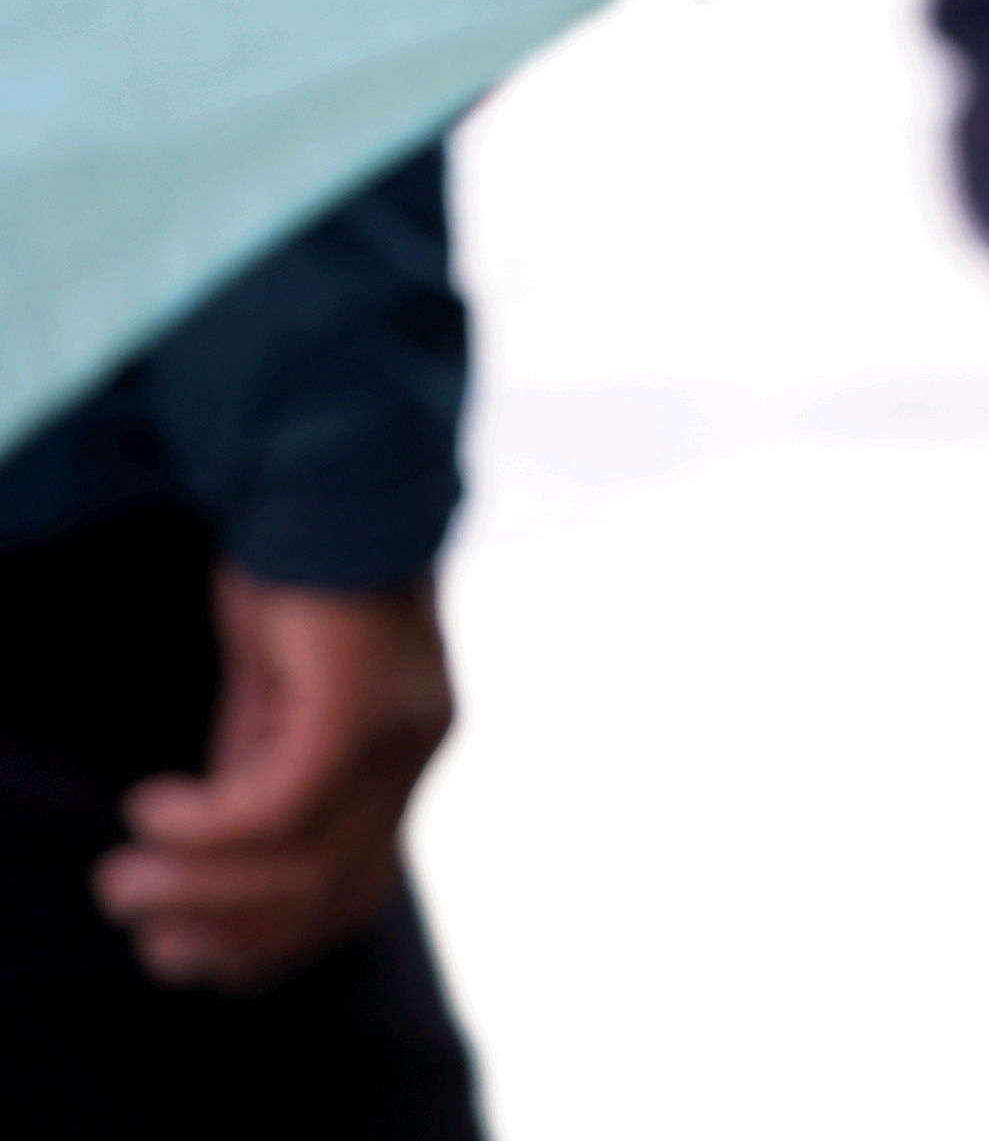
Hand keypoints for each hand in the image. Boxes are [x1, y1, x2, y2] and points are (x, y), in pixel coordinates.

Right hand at [99, 567, 452, 987]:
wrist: (322, 477)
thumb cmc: (291, 590)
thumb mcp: (268, 707)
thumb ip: (252, 780)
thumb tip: (204, 877)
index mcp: (398, 762)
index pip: (355, 894)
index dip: (271, 947)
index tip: (186, 961)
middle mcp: (414, 750)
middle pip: (332, 891)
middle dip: (227, 931)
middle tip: (139, 928)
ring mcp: (397, 724)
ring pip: (303, 855)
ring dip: (198, 884)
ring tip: (122, 877)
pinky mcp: (358, 694)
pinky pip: (284, 797)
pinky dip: (208, 823)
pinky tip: (151, 809)